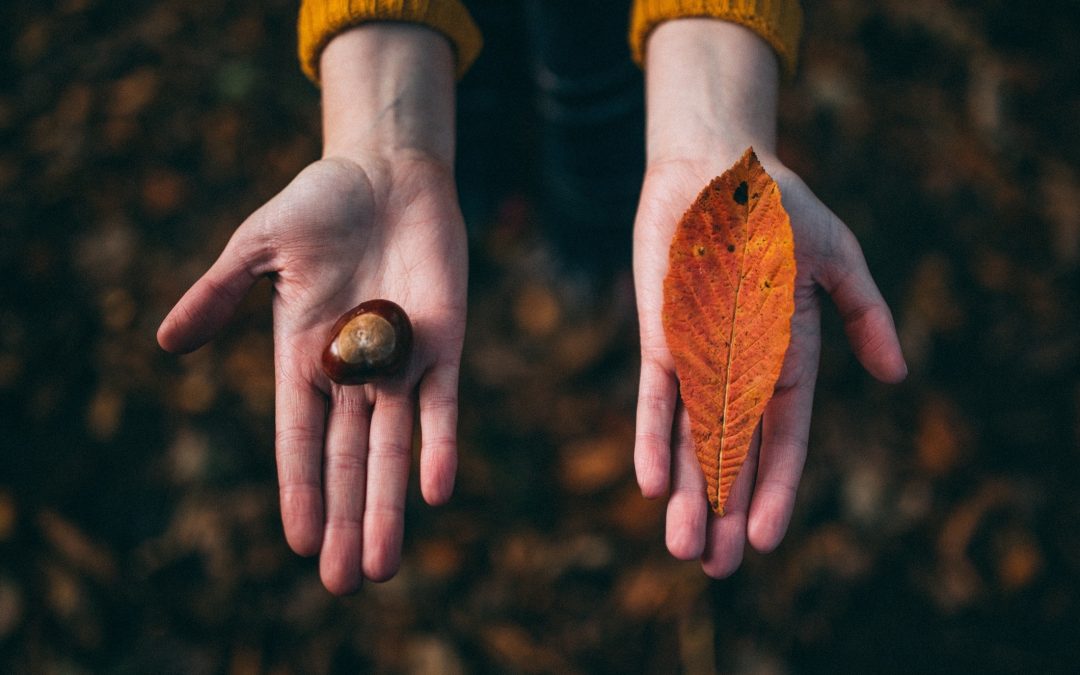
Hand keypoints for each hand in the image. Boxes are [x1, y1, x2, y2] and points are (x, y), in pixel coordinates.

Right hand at [157, 26, 465, 593]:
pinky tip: (433, 492)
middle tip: (342, 582)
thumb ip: (218, 294)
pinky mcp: (443, 343)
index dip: (299, 490)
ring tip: (380, 565)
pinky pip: (443, 403)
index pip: (300, 439)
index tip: (297, 543)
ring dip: (387, 505)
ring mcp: (401, 362)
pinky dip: (439, 445)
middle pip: (348, 460)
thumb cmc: (318, 205)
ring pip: (394, 448)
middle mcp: (354, 373)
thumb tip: (166, 343)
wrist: (385, 173)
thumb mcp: (257, 248)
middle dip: (345, 519)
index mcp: (304, 357)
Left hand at [633, 20, 906, 576]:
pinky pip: (656, 395)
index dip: (776, 487)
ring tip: (683, 547)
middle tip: (717, 568)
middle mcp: (738, 368)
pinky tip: (650, 483)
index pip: (783, 437)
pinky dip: (652, 436)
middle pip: (732, 453)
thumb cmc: (780, 208)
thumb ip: (866, 314)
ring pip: (691, 437)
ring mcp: (696, 355)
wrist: (717, 165)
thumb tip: (898, 375)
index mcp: (787, 357)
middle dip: (725, 509)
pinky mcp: (659, 336)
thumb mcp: (838, 259)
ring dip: (687, 491)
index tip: (767, 538)